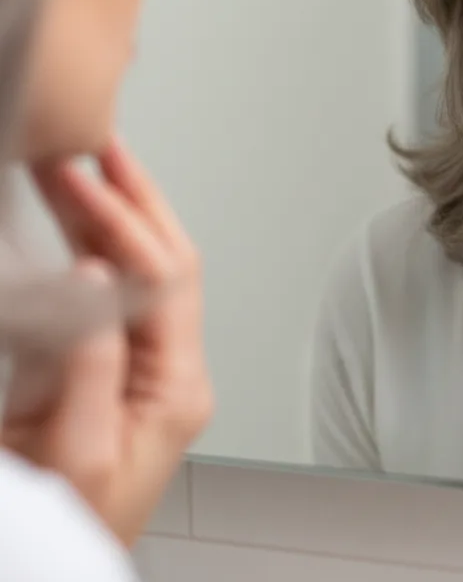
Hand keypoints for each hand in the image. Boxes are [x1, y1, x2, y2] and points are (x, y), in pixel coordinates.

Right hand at [2, 139, 212, 545]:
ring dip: (110, 219)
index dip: (126, 220)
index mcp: (178, 386)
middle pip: (162, 261)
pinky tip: (70, 230)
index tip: (87, 178)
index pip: (165, 277)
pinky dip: (89, 255)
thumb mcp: (81, 454)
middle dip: (131, 199)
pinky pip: (111, 300)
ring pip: (137, 273)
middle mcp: (173, 372)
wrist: (59, 571)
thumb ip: (93, 365)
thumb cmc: (78, 530)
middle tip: (98, 147)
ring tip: (80, 170)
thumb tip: (100, 280)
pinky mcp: (115, 377)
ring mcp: (147, 372)